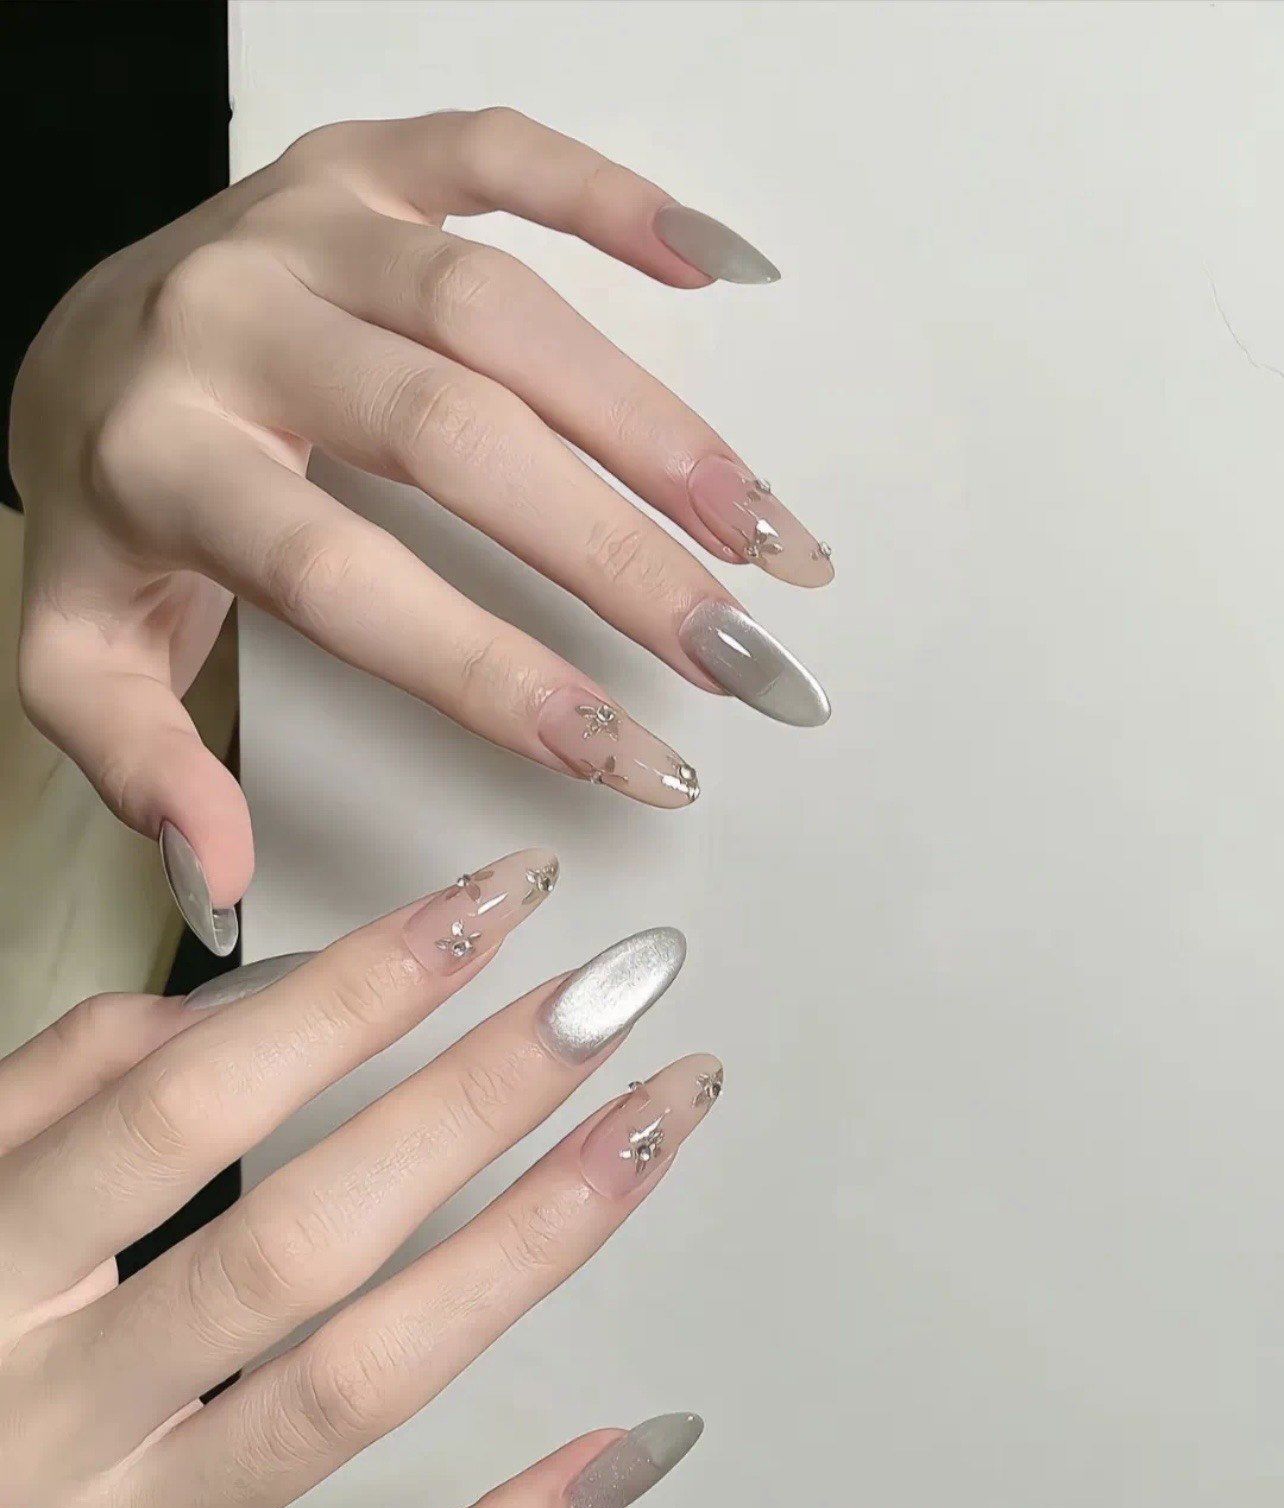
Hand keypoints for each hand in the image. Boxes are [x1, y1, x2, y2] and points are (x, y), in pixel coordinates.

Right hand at [0, 850, 715, 1507]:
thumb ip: (66, 1087)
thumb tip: (244, 1001)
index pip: (190, 1104)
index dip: (353, 992)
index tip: (487, 905)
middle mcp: (49, 1423)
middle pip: (302, 1238)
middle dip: (476, 1097)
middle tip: (611, 994)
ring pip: (360, 1390)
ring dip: (529, 1248)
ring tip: (649, 1131)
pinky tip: (631, 1444)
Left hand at [11, 107, 831, 952]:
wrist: (73, 347)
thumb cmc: (107, 507)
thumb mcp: (75, 655)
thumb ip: (137, 764)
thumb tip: (216, 877)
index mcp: (161, 458)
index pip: (347, 580)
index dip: (492, 672)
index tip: (620, 753)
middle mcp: (228, 322)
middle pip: (454, 438)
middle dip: (615, 557)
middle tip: (736, 652)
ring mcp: (301, 227)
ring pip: (501, 310)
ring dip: (651, 424)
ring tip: (758, 528)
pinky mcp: (358, 168)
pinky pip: (495, 156)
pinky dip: (612, 200)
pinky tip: (715, 274)